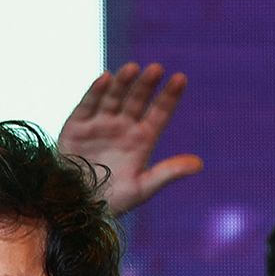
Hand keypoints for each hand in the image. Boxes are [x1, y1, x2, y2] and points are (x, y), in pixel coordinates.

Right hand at [58, 63, 202, 214]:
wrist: (75, 206)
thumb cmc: (111, 201)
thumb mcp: (142, 188)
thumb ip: (168, 173)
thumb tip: (200, 164)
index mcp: (142, 140)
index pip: (160, 112)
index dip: (169, 96)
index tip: (180, 79)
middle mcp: (123, 127)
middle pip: (137, 100)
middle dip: (146, 85)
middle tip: (156, 69)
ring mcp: (100, 124)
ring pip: (114, 97)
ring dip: (122, 82)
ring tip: (133, 69)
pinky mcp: (77, 125)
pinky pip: (88, 105)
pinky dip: (95, 92)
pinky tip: (105, 78)